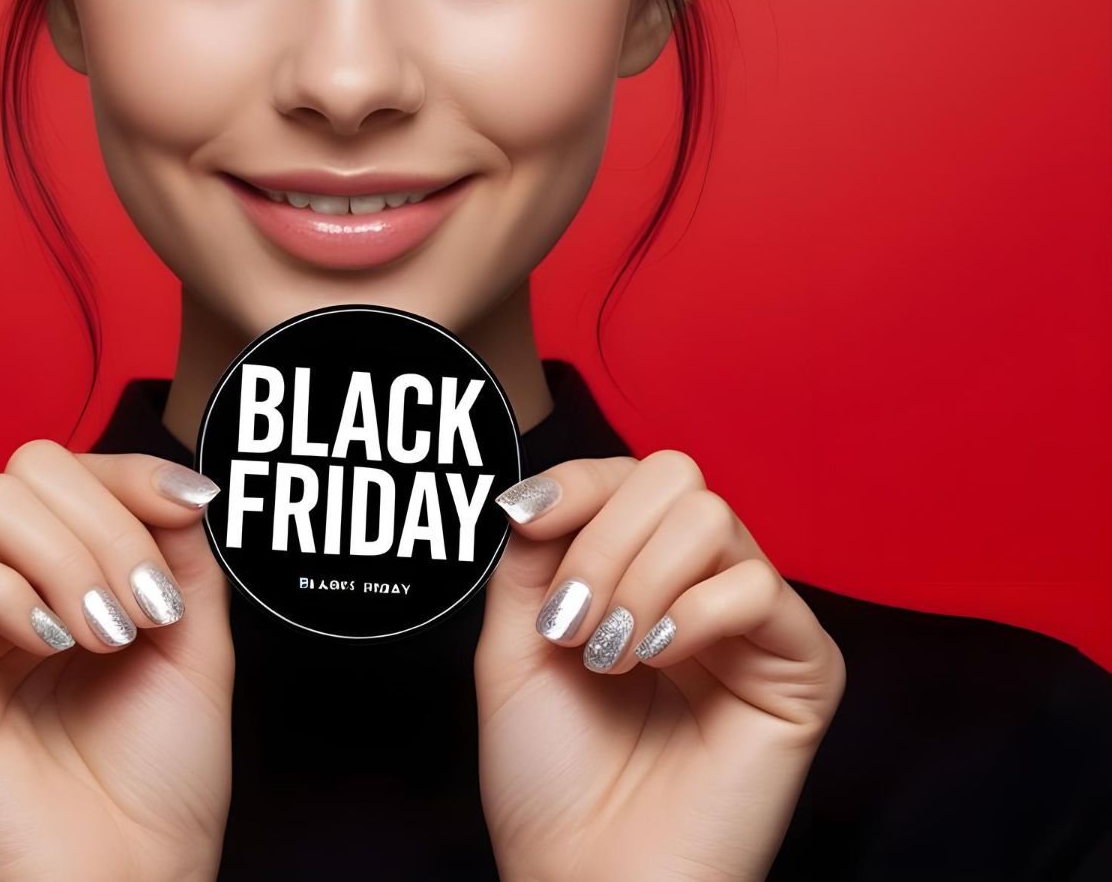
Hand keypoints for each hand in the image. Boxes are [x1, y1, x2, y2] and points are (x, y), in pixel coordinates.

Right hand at [0, 445, 232, 881]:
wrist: (128, 875)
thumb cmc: (158, 773)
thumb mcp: (192, 628)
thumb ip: (176, 541)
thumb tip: (172, 475)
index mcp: (62, 566)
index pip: (76, 467)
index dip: (134, 474)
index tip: (189, 509)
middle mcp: (1, 579)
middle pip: (32, 467)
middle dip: (108, 526)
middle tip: (143, 611)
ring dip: (70, 562)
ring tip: (104, 638)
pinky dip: (12, 596)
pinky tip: (50, 647)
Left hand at [475, 451, 843, 881]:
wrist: (582, 880)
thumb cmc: (550, 777)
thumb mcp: (514, 639)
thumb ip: (533, 551)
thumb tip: (541, 488)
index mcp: (639, 571)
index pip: (628, 475)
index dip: (576, 484)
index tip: (526, 524)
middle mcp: (700, 585)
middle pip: (673, 476)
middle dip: (603, 538)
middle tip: (573, 623)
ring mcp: (754, 624)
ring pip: (711, 517)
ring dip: (639, 581)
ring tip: (610, 657)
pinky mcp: (802, 668)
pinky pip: (758, 587)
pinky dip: (694, 614)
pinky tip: (659, 663)